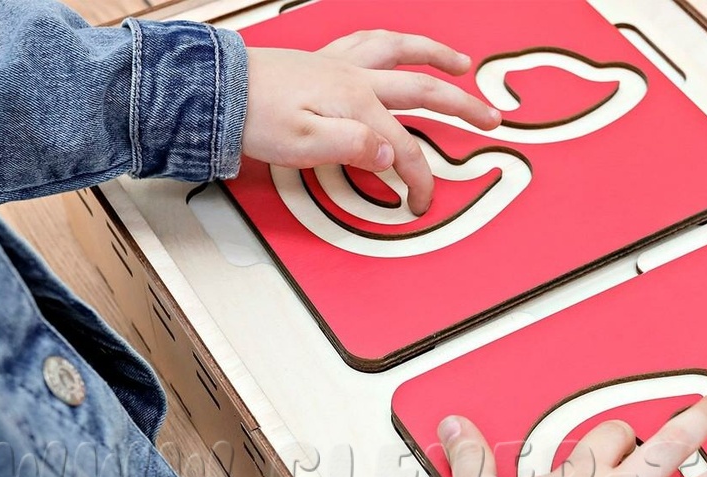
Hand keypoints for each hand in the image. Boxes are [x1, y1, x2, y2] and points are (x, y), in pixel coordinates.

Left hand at [242, 30, 501, 214]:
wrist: (216, 93)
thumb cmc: (253, 120)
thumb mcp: (304, 146)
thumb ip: (354, 148)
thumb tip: (393, 155)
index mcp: (355, 104)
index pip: (403, 148)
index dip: (419, 180)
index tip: (421, 204)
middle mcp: (354, 78)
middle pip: (421, 90)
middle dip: (460, 107)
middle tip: (490, 119)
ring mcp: (340, 64)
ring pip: (400, 51)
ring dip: (435, 55)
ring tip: (460, 63)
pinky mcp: (324, 61)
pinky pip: (370, 42)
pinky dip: (394, 44)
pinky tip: (400, 48)